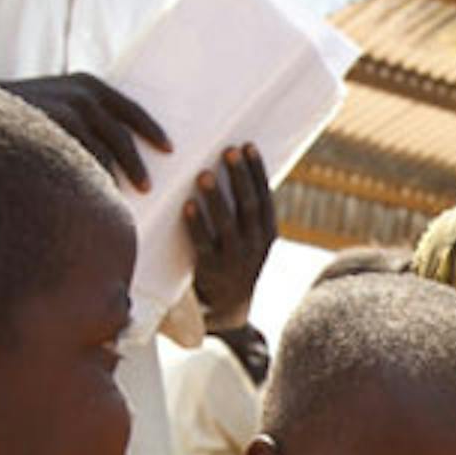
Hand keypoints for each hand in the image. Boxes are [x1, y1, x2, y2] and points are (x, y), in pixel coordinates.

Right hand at [0, 74, 169, 190]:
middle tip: (149, 186)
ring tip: (126, 198)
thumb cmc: (20, 116)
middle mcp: (84, 93)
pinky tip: (98, 196)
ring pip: (105, 150)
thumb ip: (82, 116)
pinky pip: (85, 159)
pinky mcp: (58, 126)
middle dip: (137, 162)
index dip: (151, 129)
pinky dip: (95, 179)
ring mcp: (70, 109)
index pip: (130, 108)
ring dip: (118, 176)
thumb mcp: (55, 103)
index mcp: (88, 84)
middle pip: (122, 134)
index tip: (170, 148)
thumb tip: (113, 147)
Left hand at [187, 143, 276, 331]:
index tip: (246, 145)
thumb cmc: (235, 261)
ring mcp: (235, 260)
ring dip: (215, 197)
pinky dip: (196, 224)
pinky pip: (204, 245)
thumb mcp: (251, 239)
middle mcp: (256, 246)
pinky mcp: (212, 271)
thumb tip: (234, 168)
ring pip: (228, 224)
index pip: (265, 196)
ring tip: (203, 174)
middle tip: (227, 151)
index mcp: (268, 234)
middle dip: (238, 177)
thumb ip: (246, 212)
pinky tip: (187, 205)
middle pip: (248, 205)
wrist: (229, 308)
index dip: (257, 170)